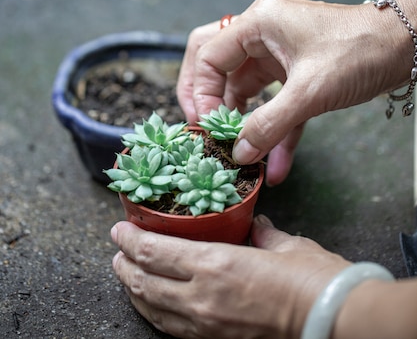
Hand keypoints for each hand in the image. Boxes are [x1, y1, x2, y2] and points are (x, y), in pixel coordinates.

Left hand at [111, 216, 348, 338]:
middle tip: (118, 249)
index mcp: (215, 263)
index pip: (155, 252)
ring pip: (152, 308)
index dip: (130, 239)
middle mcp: (202, 296)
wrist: (333, 322)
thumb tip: (253, 226)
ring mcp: (206, 325)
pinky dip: (153, 313)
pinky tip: (151, 305)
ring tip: (125, 274)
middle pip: (144, 281)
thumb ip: (260, 233)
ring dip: (132, 289)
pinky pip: (171, 328)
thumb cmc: (311, 279)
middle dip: (124, 263)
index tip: (120, 228)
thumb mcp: (283, 244)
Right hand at [177, 0, 408, 184]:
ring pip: (245, 88)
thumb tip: (238, 154)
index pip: (209, 55)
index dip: (201, 92)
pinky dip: (274, 131)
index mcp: (258, 23)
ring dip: (242, 122)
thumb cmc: (358, 51)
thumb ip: (269, 124)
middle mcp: (262, 34)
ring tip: (238, 155)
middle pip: (216, 64)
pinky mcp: (296, 73)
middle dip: (207, 98)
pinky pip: (275, 103)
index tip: (205, 125)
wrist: (405, 46)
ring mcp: (279, 53)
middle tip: (202, 127)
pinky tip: (276, 165)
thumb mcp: (309, 91)